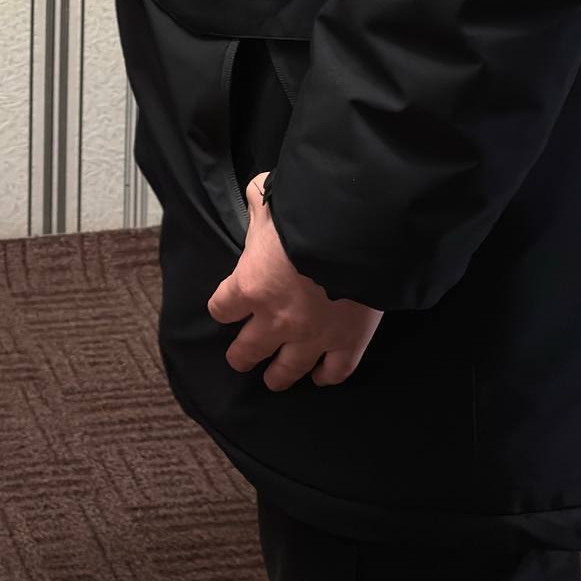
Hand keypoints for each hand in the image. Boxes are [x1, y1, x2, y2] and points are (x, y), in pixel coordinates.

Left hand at [206, 173, 382, 390]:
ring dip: (278, 376)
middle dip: (241, 356)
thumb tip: (257, 200)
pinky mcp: (349, 342)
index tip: (227, 307)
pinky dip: (326, 377)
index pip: (222, 308)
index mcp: (251, 286)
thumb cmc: (305, 214)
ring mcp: (313, 337)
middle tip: (240, 359)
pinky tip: (320, 378)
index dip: (223, 307)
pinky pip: (336, 371)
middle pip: (248, 350)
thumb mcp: (268, 199)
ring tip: (273, 380)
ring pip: (288, 369)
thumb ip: (257, 207)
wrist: (358, 232)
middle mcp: (276, 320)